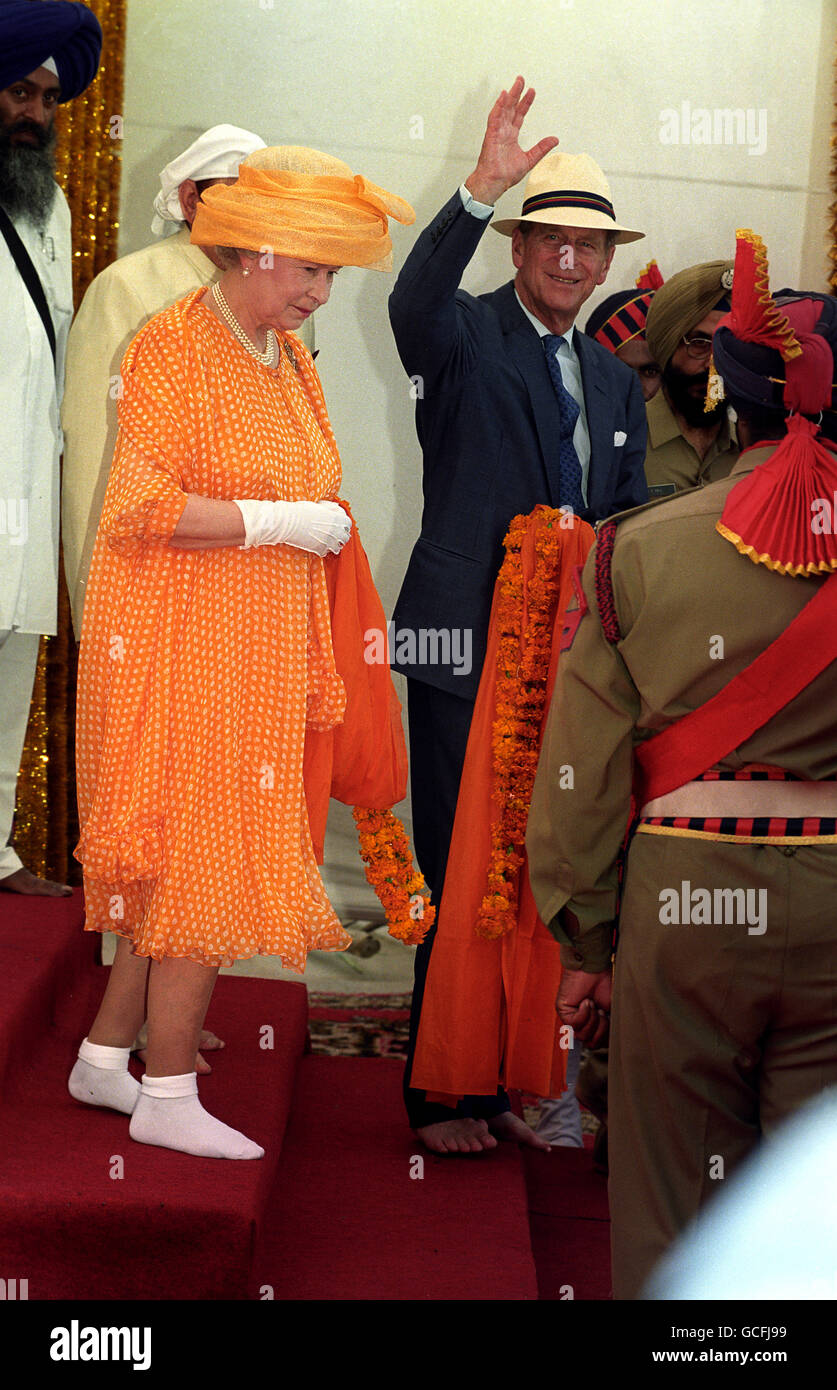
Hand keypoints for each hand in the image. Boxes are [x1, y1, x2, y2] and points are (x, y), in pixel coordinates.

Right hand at [234, 498, 351, 555]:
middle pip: (345, 537)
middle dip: (341, 536)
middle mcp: (335, 531)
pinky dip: (322, 551)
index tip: (340, 525)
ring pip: (337, 548)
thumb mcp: (317, 505)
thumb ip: (329, 508)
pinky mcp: (319, 549)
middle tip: (334, 535)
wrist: (287, 521)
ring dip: (333, 545)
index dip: (344, 524)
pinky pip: (326, 553)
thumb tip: (336, 508)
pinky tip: (317, 547)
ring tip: (327, 543)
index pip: (348, 524)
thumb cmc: (300, 511)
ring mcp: (328, 541)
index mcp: (336, 518)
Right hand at [464, 75, 558, 206]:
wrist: (495, 183)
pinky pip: (495, 117)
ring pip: (503, 109)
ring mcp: (497, 132)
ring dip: (509, 96)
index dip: (525, 103)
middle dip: (517, 93)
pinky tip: (504, 96)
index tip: (531, 92)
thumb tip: (554, 140)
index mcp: (511, 136)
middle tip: (521, 80)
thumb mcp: (530, 159)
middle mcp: (503, 131)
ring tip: (515, 84)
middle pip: (511, 108)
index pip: (519, 115)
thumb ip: (541, 148)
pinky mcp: (491, 135)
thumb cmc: (505, 175)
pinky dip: (499, 106)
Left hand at [556, 967, 611, 1046]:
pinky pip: (574, 1024)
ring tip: (594, 1004)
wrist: (596, 968)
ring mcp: (571, 1018)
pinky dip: (584, 1013)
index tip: (608, 1020)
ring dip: (592, 1020)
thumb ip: (611, 1029)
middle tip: (602, 1012)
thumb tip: (613, 1043)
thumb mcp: (614, 1011)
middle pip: (590, 1043)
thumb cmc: (606, 985)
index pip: (597, 1044)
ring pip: (582, 1036)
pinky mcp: (563, 1011)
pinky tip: (586, 1001)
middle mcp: (581, 1023)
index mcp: (594, 1025)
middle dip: (601, 1029)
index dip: (605, 1037)